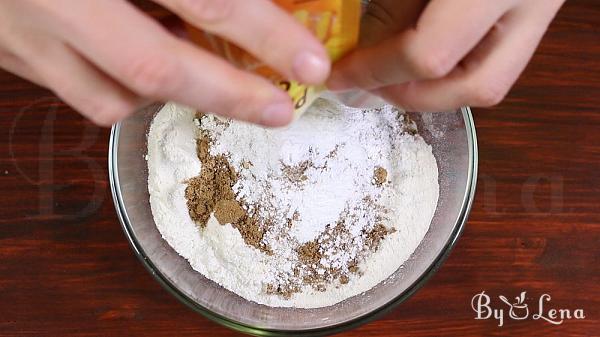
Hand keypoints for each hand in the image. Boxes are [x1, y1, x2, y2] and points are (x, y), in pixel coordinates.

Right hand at [0, 0, 329, 125]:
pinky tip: (137, 61)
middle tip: (282, 111)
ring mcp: (21, 32)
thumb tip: (238, 4)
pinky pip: (78, 91)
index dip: (264, 31)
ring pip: (112, 95)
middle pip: (156, 65)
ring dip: (171, 93)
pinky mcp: (6, 53)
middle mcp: (57, 0)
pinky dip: (123, 88)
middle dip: (230, 94)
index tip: (310, 63)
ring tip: (207, 75)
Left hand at [328, 0, 565, 111]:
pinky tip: (419, 57)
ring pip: (493, 82)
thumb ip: (391, 7)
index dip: (375, 71)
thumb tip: (361, 55)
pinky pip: (496, 61)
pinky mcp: (536, 14)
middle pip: (478, 87)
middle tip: (369, 86)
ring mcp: (542, 11)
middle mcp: (533, 2)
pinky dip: (453, 71)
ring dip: (434, 90)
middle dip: (412, 96)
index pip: (431, 53)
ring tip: (391, 75)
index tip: (340, 75)